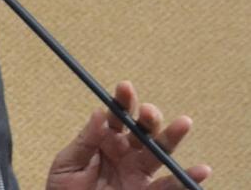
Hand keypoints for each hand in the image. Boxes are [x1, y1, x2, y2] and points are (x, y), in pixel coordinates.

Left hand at [46, 81, 210, 189]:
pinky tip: (200, 170)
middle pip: (142, 130)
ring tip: (183, 123)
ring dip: (172, 137)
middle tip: (148, 112)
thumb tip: (99, 112)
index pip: (116, 116)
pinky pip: (170, 186)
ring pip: (159, 152)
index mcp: (104, 141)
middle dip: (148, 117)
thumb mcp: (67, 164)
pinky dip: (186, 178)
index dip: (122, 101)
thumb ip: (85, 141)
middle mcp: (125, 153)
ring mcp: (138, 173)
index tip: (125, 87)